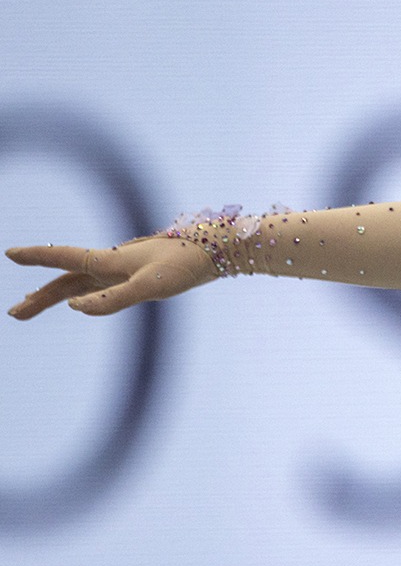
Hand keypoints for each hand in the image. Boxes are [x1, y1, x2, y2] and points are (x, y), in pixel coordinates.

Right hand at [6, 237, 217, 318]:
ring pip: (79, 284)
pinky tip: (79, 300)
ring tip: (30, 306)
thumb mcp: (149, 286)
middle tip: (14, 313)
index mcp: (108, 262)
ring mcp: (122, 271)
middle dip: (38, 296)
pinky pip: (98, 287)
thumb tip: (73, 308)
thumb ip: (113, 299)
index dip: (37, 257)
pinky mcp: (137, 278)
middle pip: (65, 281)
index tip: (10, 253)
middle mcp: (111, 264)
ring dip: (54, 296)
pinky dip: (81, 294)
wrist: (215, 252)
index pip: (63, 258)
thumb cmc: (183, 266)